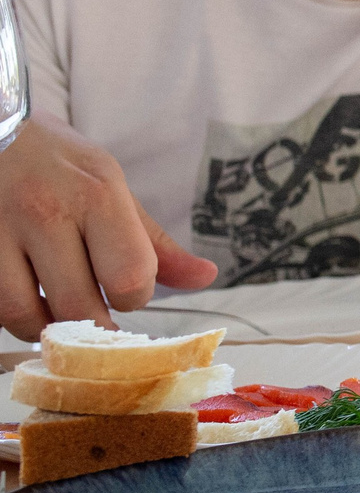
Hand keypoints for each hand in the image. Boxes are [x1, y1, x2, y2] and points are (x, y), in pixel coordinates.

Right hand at [0, 114, 218, 338]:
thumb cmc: (58, 163)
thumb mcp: (111, 187)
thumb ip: (154, 241)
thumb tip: (205, 277)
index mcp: (98, 194)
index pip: (130, 277)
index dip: (135, 297)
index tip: (127, 292)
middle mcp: (46, 211)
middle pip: (79, 304)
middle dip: (95, 322)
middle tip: (97, 315)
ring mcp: (0, 228)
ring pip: (26, 315)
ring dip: (48, 329)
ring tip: (59, 315)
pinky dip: (15, 316)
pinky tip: (27, 299)